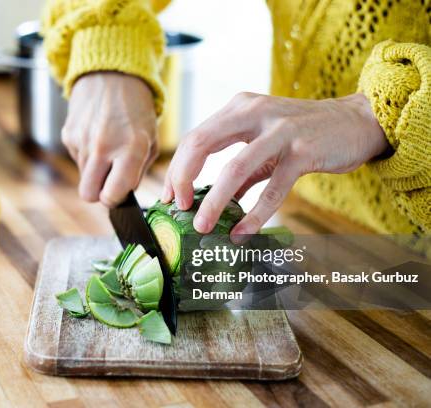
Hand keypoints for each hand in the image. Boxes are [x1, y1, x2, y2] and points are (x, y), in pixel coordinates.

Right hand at [63, 72, 157, 205]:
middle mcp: (104, 147)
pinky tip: (96, 136)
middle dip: (97, 193)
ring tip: (107, 148)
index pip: (111, 195)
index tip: (118, 192)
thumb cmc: (136, 111)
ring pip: (82, 177)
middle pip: (88, 195)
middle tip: (108, 180)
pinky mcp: (68, 134)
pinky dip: (86, 154)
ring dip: (94, 170)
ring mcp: (83, 140)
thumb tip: (122, 194)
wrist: (112, 75)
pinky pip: (76, 158)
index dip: (114, 199)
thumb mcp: (150, 141)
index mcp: (131, 149)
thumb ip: (138, 171)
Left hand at [162, 92, 387, 240]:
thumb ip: (240, 172)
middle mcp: (254, 112)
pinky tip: (242, 232)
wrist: (357, 122)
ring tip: (203, 226)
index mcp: (239, 108)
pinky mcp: (303, 152)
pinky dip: (254, 214)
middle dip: (182, 179)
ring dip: (213, 202)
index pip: (195, 137)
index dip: (177, 169)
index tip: (170, 196)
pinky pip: (272, 189)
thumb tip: (211, 203)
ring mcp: (280, 130)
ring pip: (234, 169)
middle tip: (178, 208)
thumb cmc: (304, 134)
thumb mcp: (264, 145)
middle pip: (201, 144)